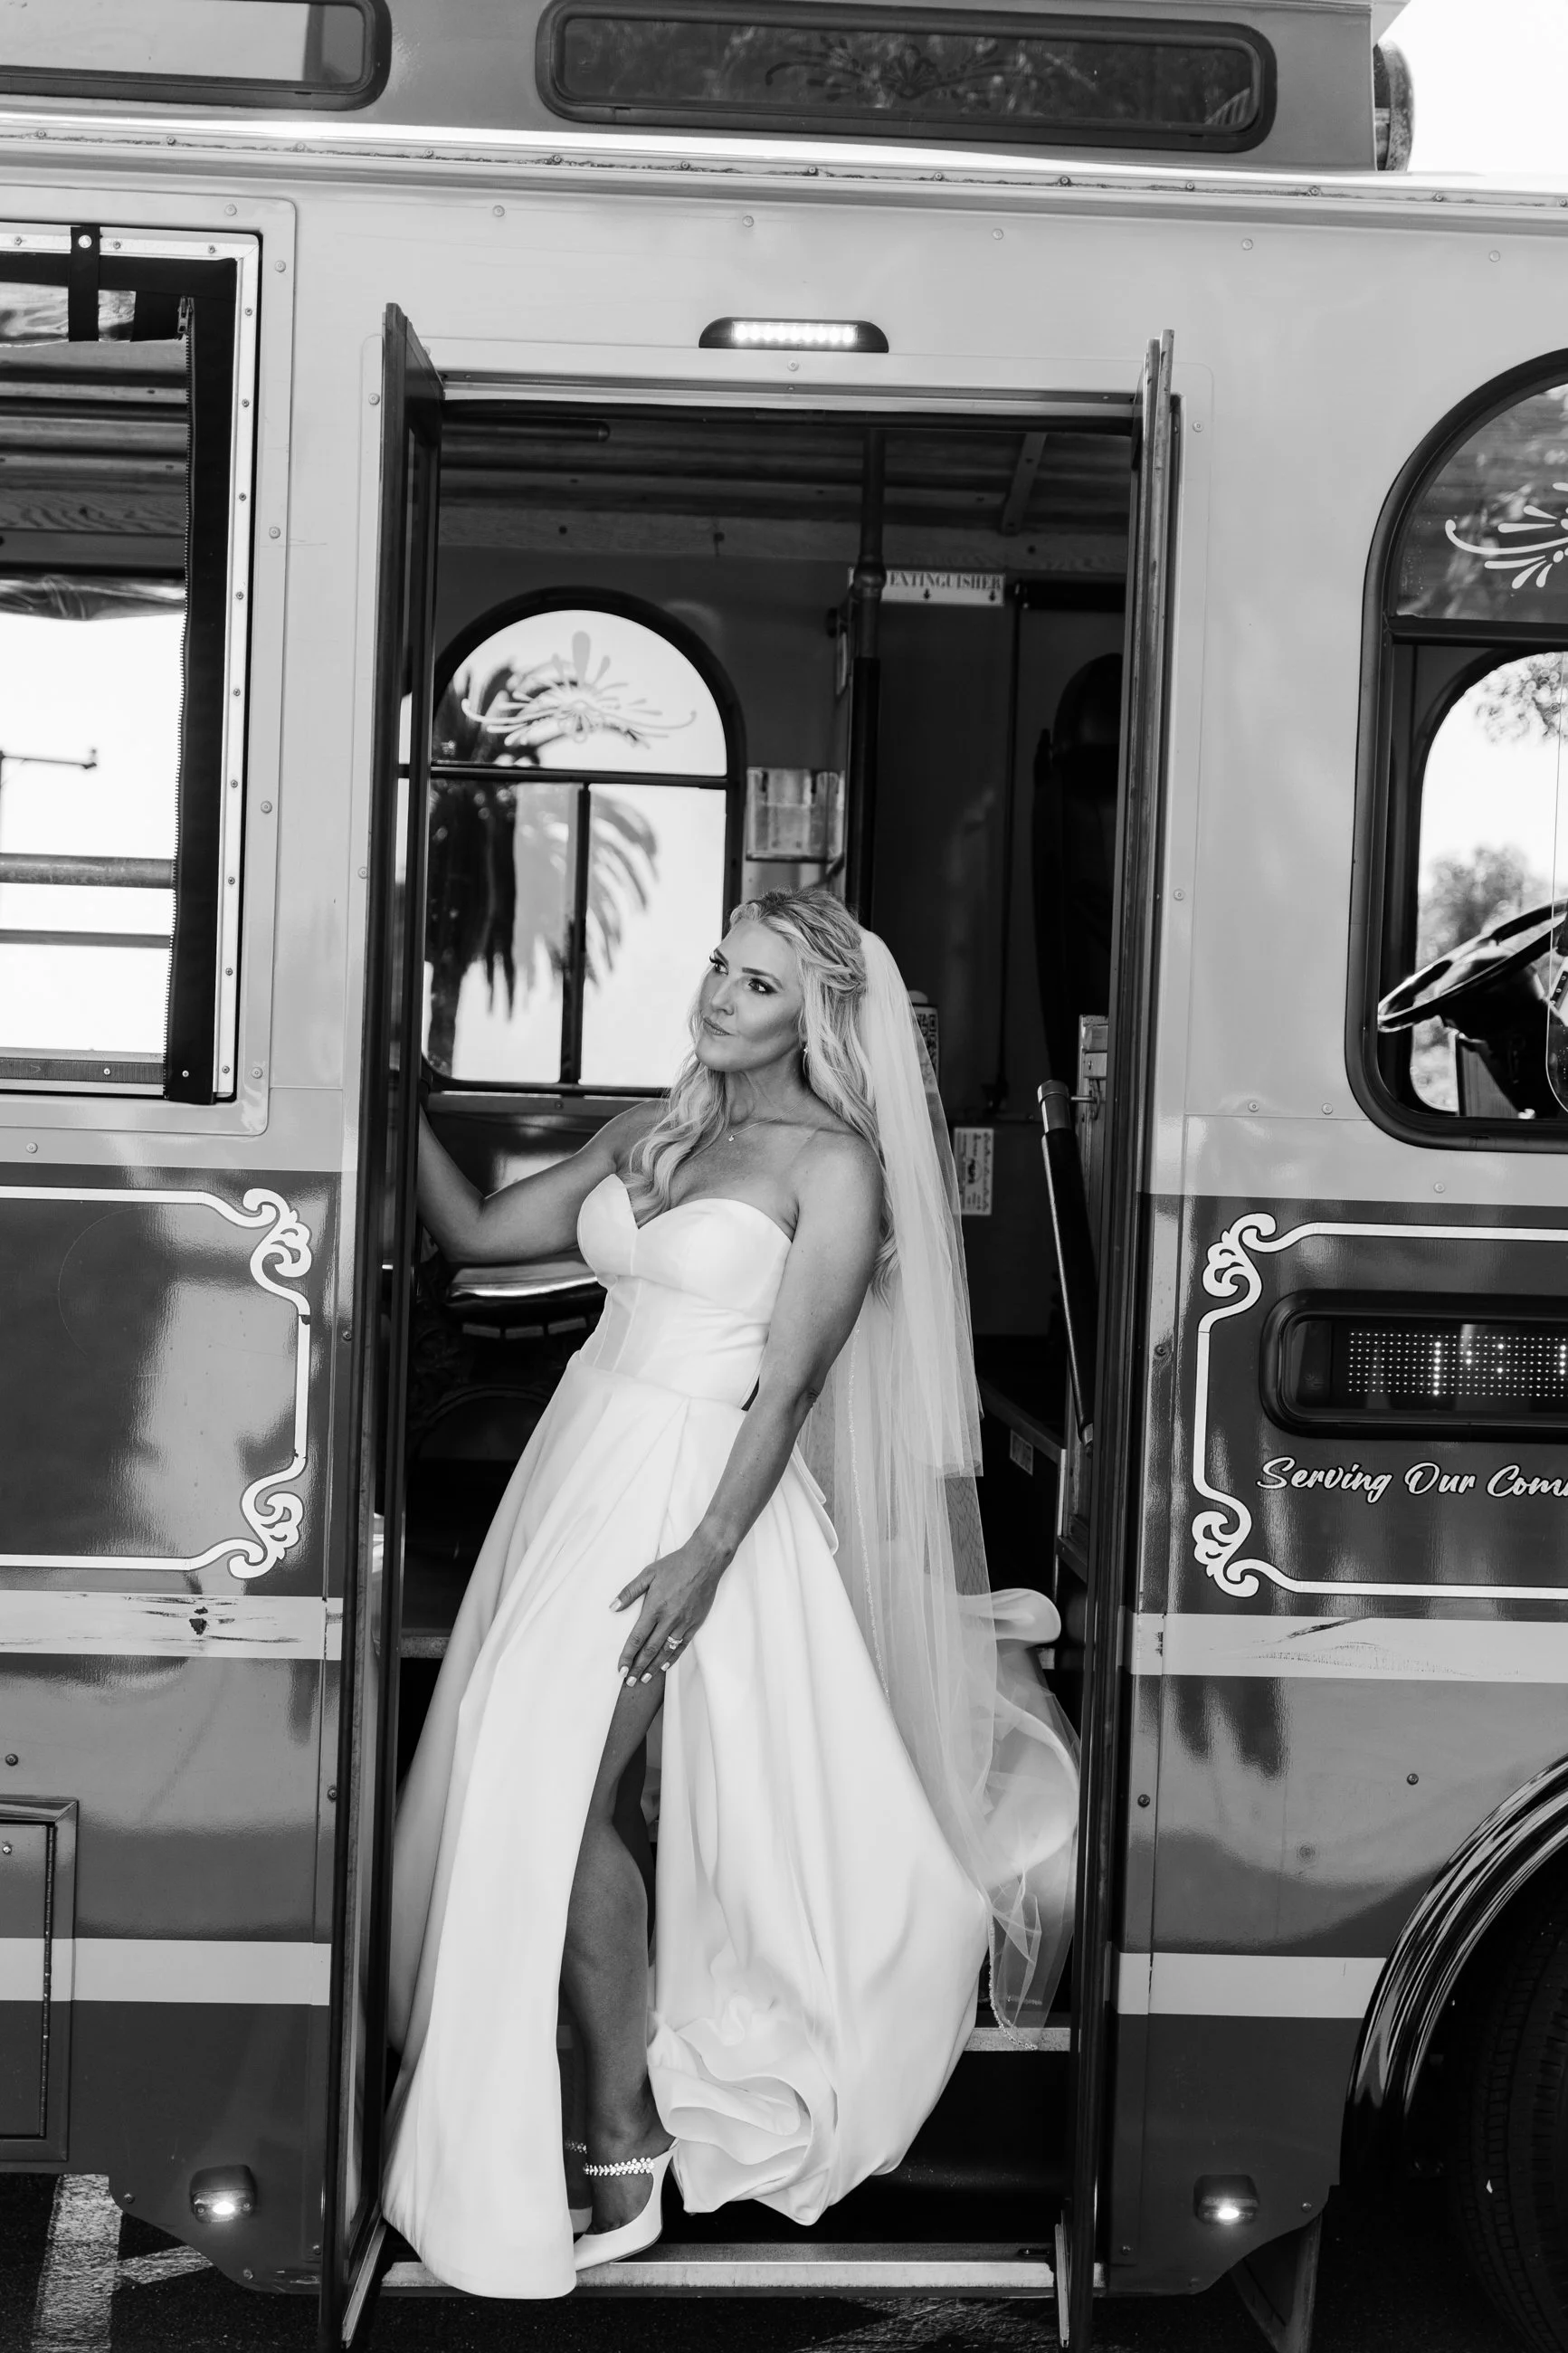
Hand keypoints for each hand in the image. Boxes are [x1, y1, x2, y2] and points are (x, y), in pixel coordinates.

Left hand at [613, 1535, 728, 1683]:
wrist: (705, 1561)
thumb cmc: (675, 1565)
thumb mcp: (648, 1573)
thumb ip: (629, 1592)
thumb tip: (612, 1607)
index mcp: (654, 1607)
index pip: (637, 1638)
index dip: (627, 1656)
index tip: (620, 1669)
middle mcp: (669, 1619)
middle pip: (650, 1649)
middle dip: (638, 1667)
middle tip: (629, 1682)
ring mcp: (683, 1622)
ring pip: (666, 1651)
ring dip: (654, 1667)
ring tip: (645, 1679)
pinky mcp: (695, 1623)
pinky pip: (682, 1645)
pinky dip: (673, 1657)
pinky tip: (665, 1666)